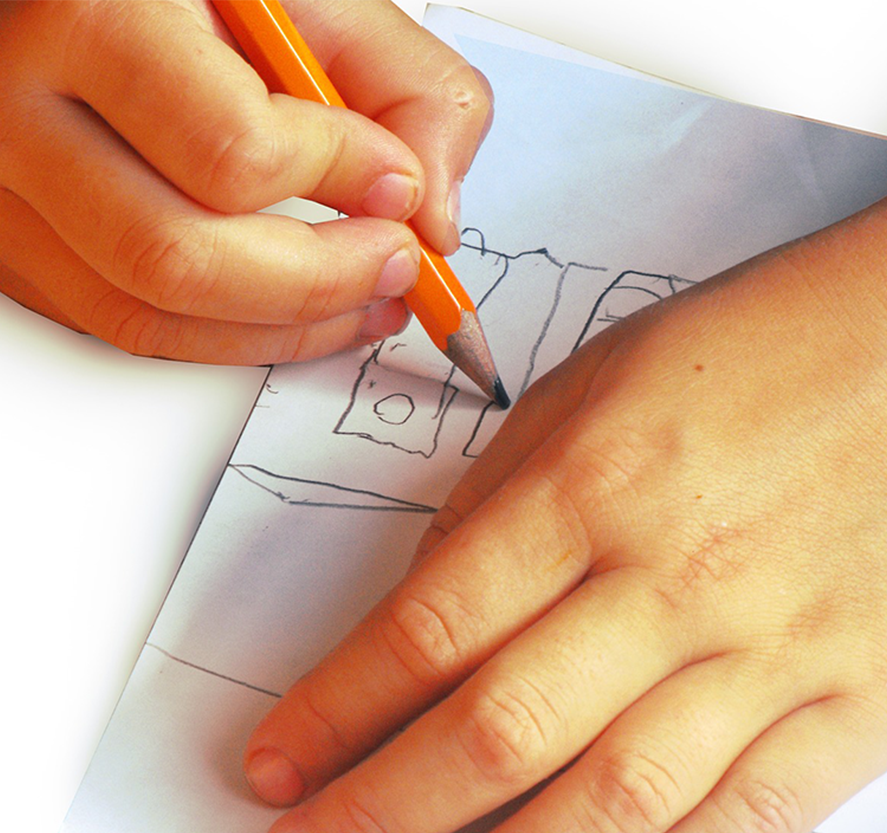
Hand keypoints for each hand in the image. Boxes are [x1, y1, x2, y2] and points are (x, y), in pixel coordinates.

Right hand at [0, 0, 490, 363]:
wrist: (96, 1)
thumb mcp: (319, 0)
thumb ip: (410, 90)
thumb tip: (434, 218)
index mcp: (94, 14)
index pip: (230, 149)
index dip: (341, 180)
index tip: (400, 182)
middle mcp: (19, 105)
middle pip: (179, 257)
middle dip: (323, 282)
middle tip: (398, 263)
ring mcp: (7, 187)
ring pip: (150, 311)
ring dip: (288, 328)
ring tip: (370, 299)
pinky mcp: (14, 243)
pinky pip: (126, 326)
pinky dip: (233, 336)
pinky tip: (301, 314)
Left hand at [241, 205, 886, 832]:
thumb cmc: (785, 343)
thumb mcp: (609, 376)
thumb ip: (512, 494)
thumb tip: (428, 609)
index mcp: (601, 478)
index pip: (430, 628)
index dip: (336, 712)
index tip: (280, 766)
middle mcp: (681, 573)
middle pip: (499, 732)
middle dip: (381, 814)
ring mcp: (780, 648)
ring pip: (612, 804)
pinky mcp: (865, 702)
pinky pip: (744, 825)